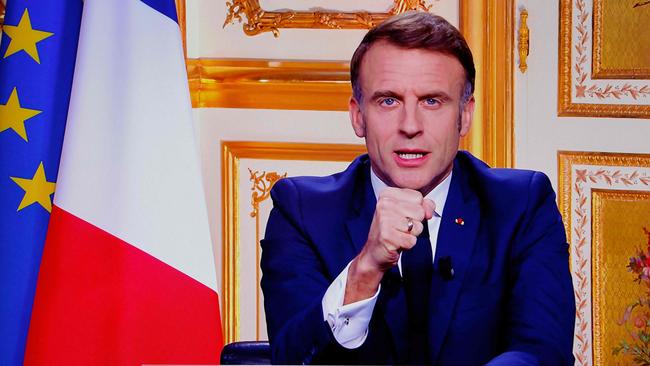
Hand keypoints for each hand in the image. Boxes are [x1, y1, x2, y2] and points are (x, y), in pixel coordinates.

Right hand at [344, 187, 434, 303]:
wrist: (375, 252)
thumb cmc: (393, 230)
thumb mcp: (408, 212)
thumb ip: (424, 206)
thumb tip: (429, 212)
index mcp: (387, 194)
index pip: (418, 197)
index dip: (417, 210)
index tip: (404, 216)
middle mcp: (383, 204)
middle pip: (420, 212)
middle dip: (415, 223)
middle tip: (401, 228)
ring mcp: (384, 220)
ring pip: (417, 227)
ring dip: (412, 235)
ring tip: (399, 235)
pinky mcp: (386, 236)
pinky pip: (412, 241)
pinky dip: (407, 245)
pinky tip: (396, 243)